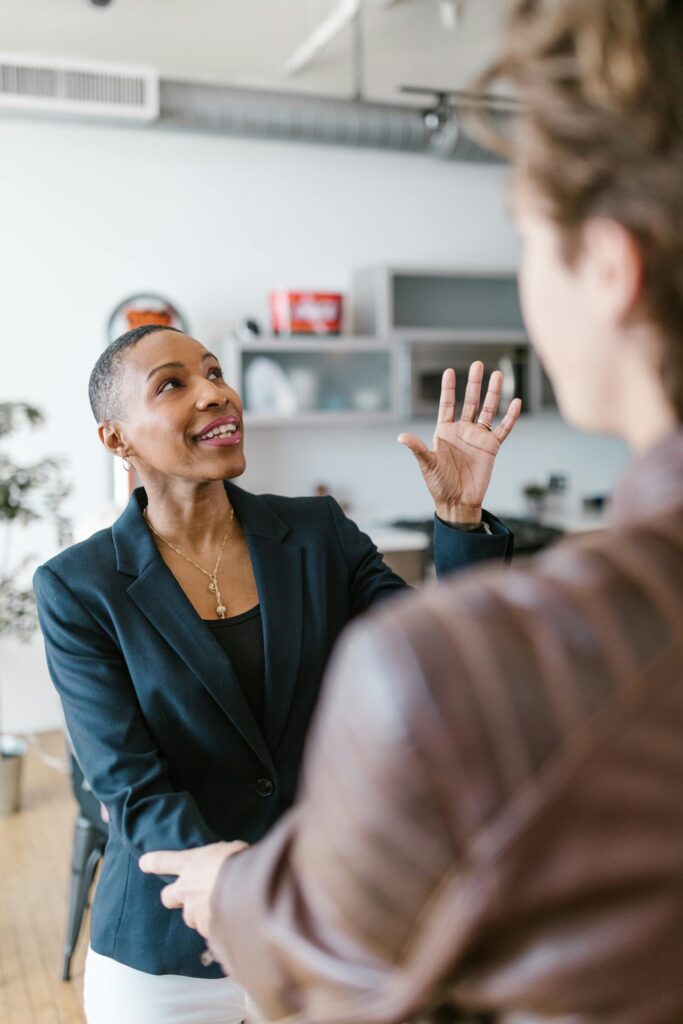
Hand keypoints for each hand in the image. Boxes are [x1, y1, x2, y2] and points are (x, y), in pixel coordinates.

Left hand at [139, 841, 247, 937]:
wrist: (251, 889)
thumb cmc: (242, 862)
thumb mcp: (230, 850)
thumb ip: (220, 860)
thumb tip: (226, 864)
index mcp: (191, 864)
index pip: (163, 862)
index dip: (152, 862)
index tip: (144, 863)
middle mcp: (187, 888)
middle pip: (168, 896)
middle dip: (173, 898)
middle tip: (185, 898)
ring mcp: (195, 911)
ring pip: (191, 917)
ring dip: (201, 915)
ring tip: (222, 910)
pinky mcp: (206, 929)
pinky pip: (209, 932)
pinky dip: (217, 929)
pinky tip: (232, 924)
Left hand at [399, 363, 521, 523]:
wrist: (457, 502)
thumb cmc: (439, 484)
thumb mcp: (427, 464)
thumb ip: (418, 448)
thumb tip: (401, 437)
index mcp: (445, 432)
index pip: (448, 404)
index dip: (448, 389)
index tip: (449, 371)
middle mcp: (462, 431)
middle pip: (470, 401)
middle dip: (474, 383)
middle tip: (478, 364)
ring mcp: (478, 438)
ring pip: (488, 410)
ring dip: (494, 393)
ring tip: (499, 375)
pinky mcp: (492, 447)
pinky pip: (503, 429)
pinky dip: (510, 416)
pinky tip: (515, 401)